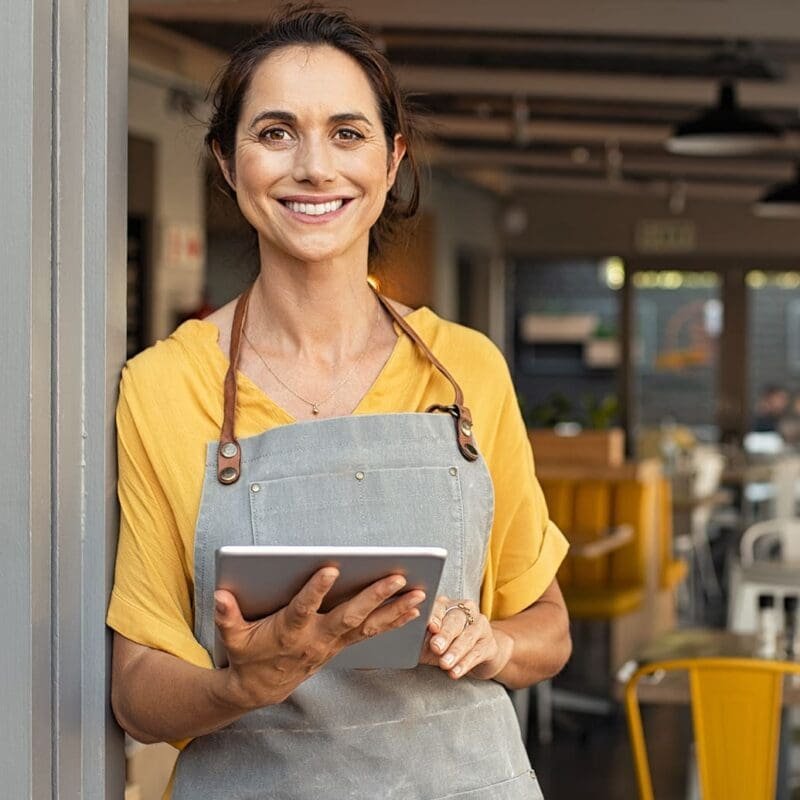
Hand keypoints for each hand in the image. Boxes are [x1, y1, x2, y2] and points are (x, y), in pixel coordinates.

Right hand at [214, 568, 424, 709]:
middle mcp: (317, 638)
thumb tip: (220, 595)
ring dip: (395, 609)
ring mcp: (333, 643)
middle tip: (397, 577)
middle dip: (374, 596)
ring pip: (368, 625)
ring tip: (419, 593)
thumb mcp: (232, 637)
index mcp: (289, 632)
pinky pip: (372, 632)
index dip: (315, 591)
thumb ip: (227, 616)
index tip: (330, 569)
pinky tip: (413, 609)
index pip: (303, 608)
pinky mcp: (341, 645)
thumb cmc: (247, 655)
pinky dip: (393, 620)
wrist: (261, 689)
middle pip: (349, 616)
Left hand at [419, 596, 512, 680]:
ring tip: (445, 664)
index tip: (430, 627)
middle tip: (436, 647)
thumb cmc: (446, 645)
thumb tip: (406, 641)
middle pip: (455, 620)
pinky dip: (465, 663)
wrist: (477, 654)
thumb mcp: (430, 640)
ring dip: (455, 651)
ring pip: (468, 636)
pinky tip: (455, 672)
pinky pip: (477, 653)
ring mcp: (480, 626)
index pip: (440, 607)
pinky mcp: (490, 644)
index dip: (435, 616)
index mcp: (447, 605)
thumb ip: (421, 638)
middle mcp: (466, 611)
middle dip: (445, 635)